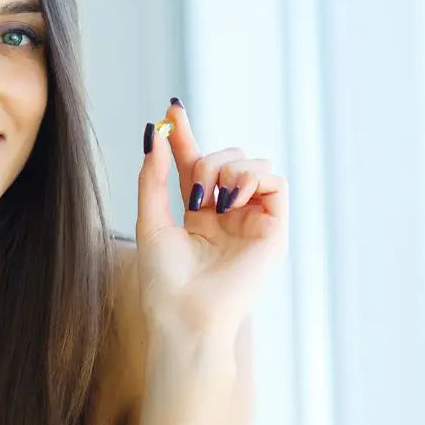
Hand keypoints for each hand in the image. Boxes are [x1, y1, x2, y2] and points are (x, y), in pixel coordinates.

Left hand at [135, 101, 288, 343]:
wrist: (186, 315)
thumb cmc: (165, 281)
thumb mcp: (150, 221)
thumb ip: (152, 177)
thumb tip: (154, 134)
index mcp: (197, 215)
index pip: (193, 164)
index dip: (185, 136)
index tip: (172, 109)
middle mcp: (227, 215)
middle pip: (224, 157)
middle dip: (205, 160)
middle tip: (194, 192)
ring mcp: (251, 221)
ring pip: (251, 164)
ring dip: (228, 169)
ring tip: (213, 199)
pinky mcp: (273, 229)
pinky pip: (275, 181)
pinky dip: (253, 178)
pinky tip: (233, 197)